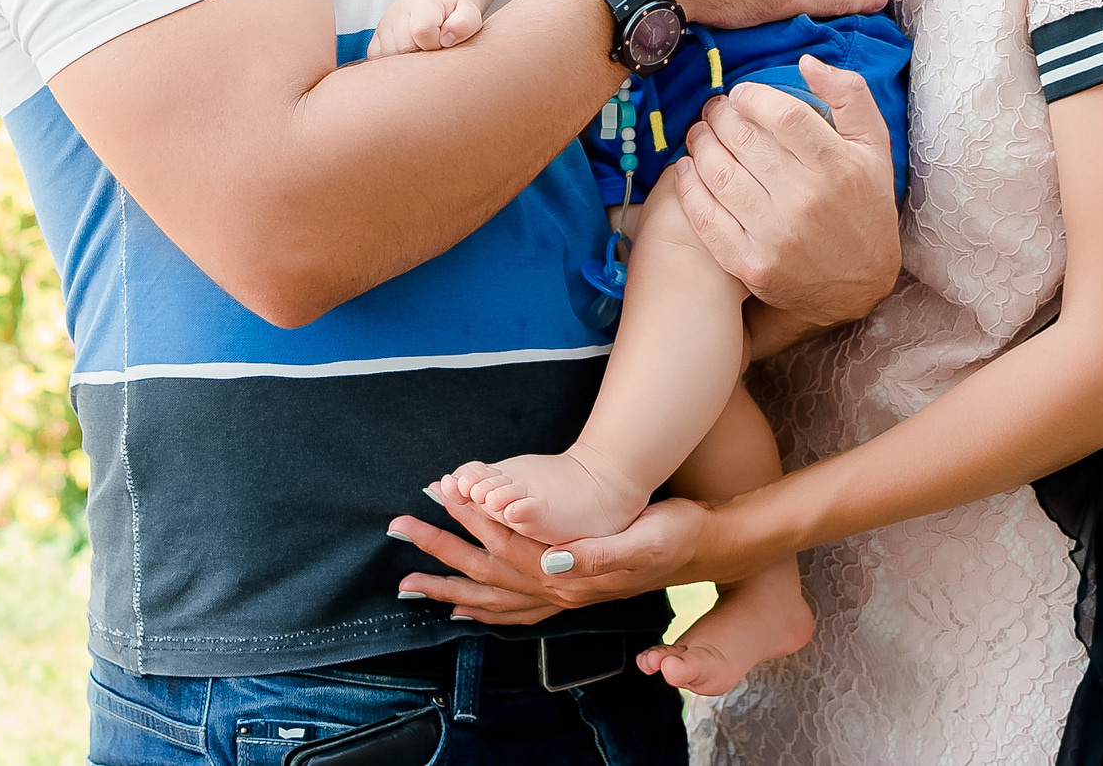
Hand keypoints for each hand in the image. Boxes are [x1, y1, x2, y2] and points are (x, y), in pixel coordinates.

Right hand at [368, 0, 483, 57]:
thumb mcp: (469, 15)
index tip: (444, 42)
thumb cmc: (456, 18)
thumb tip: (446, 38)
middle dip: (423, 55)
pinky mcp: (373, 44)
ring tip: (422, 51)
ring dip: (408, 63)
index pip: (421, 30)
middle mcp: (398, 11)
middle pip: (404, 48)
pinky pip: (378, 63)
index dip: (436, 44)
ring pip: (389, 58)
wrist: (439, 11)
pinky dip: (393, 67)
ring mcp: (383, 27)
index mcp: (424, 1)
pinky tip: (408, 57)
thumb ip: (465, 23)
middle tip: (434, 49)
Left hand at [389, 477, 721, 621]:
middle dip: (439, 551)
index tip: (436, 491)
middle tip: (397, 528)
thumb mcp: (643, 537)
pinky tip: (462, 607)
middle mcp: (560, 593)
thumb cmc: (674, 533)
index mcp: (571, 574)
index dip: (468, 517)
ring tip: (409, 582)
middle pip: (485, 573)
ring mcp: (562, 600)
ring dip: (449, 586)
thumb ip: (594, 554)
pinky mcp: (568, 597)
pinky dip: (482, 609)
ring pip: (492, 598)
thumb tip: (549, 558)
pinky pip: (513, 612)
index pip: (506, 543)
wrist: (704, 548)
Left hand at [668, 56, 898, 346]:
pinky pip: (706, 218)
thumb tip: (807, 62)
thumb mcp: (875, 147)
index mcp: (837, 166)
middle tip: (714, 110)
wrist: (861, 286)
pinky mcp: (750, 264)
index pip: (781, 115)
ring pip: (719, 175)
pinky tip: (687, 169)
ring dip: (700, 145)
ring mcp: (775, 236)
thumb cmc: (866, 206)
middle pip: (743, 141)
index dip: (752, 96)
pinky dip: (689, 188)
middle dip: (719, 116)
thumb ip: (850, 95)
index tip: (742, 94)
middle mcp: (805, 200)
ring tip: (700, 133)